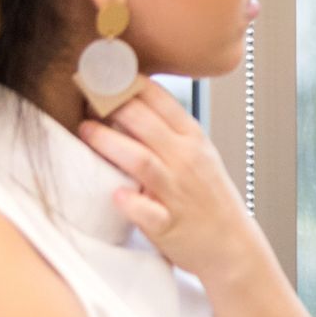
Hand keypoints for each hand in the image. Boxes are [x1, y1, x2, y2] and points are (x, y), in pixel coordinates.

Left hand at [78, 83, 272, 286]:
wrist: (232, 244)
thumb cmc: (207, 197)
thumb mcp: (197, 154)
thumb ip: (165, 129)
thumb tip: (123, 100)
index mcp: (193, 139)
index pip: (159, 99)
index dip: (126, 82)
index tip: (100, 72)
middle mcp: (186, 161)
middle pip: (143, 122)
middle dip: (110, 105)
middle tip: (83, 98)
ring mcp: (178, 192)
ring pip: (140, 160)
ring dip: (109, 143)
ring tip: (84, 130)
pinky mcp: (169, 224)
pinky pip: (148, 212)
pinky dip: (131, 203)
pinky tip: (115, 195)